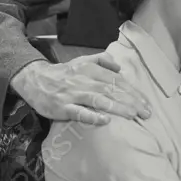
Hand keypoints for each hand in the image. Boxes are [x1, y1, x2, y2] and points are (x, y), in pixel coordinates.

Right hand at [10, 54, 151, 124]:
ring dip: (117, 108)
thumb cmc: (63, 73)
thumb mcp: (82, 60)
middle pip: (111, 91)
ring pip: (99, 100)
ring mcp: (73, 94)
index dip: (133, 92)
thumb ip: (102, 60)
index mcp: (91, 69)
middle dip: (131, 102)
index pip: (117, 81)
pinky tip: (105, 120)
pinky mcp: (62, 107)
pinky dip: (92, 116)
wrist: (34, 79)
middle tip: (146, 113)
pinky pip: (79, 112)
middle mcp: (84, 80)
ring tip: (133, 115)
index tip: (146, 103)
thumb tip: (120, 67)